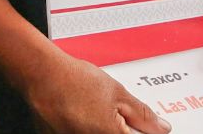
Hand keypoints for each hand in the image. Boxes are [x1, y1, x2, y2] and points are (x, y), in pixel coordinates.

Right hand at [24, 52, 170, 133]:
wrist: (41, 74)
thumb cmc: (74, 80)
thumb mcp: (118, 92)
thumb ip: (143, 114)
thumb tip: (161, 127)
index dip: (142, 130)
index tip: (142, 125)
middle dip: (122, 127)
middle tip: (114, 111)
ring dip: (102, 126)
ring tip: (93, 108)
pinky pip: (80, 133)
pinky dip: (84, 126)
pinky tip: (80, 111)